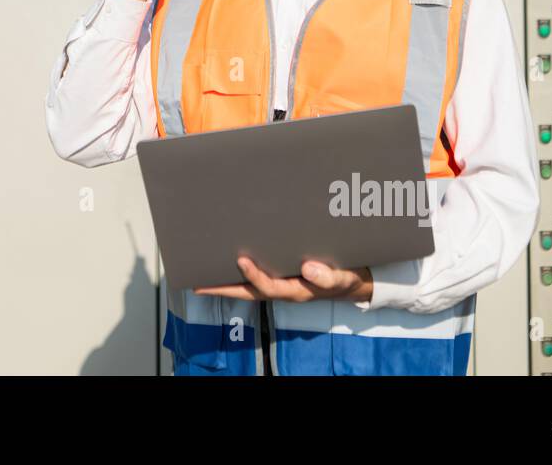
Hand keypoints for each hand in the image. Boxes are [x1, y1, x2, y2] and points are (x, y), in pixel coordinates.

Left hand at [194, 258, 373, 302]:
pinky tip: (227, 264)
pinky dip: (239, 274)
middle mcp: (283, 289)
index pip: (269, 287)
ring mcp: (280, 284)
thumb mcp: (342, 278)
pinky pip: (256, 277)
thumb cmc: (345, 278)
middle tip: (199, 285)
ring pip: (248, 287)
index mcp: (296, 291)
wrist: (352, 281)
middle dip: (223, 290)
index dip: (254, 276)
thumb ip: (328, 276)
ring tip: (203, 276)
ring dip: (226, 283)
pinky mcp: (280, 276)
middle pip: (248, 292)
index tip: (241, 260)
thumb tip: (308, 268)